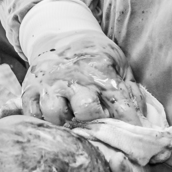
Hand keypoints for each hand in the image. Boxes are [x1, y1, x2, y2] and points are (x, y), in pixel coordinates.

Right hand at [22, 30, 145, 126]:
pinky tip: (53, 124)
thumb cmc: (94, 55)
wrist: (59, 34)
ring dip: (66, 125)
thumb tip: (143, 121)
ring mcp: (49, 84)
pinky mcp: (29, 91)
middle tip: (98, 130)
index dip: (128, 122)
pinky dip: (42, 123)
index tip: (134, 138)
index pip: (119, 102)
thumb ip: (131, 91)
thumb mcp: (118, 64)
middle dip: (95, 124)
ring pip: (55, 114)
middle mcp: (73, 77)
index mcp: (100, 69)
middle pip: (86, 110)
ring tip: (73, 127)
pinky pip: (32, 115)